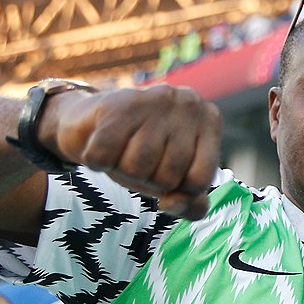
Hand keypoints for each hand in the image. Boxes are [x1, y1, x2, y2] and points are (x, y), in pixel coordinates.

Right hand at [42, 85, 221, 218]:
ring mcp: (154, 99)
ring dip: (121, 170)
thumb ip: (189, 202)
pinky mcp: (116, 104)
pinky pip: (104, 157)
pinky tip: (101, 146)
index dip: (177, 190)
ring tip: (121, 151)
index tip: (163, 175)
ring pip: (136, 167)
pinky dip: (96, 162)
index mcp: (210, 120)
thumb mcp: (173, 177)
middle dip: (146, 179)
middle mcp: (188, 103)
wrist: (93, 120)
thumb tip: (174, 204)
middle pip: (167, 177)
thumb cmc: (141, 150)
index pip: (199, 181)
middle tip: (137, 158)